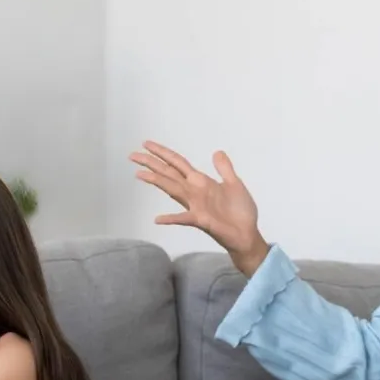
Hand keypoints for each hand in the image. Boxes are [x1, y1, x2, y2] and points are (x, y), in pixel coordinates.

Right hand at [131, 141, 268, 274]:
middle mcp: (193, 192)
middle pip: (168, 173)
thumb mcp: (234, 184)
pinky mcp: (201, 220)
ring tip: (139, 174)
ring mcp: (195, 206)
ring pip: (172, 189)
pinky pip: (183, 218)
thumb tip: (217, 152)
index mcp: (201, 182)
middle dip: (151, 163)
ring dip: (156, 181)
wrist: (247, 234)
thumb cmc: (240, 212)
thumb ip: (224, 168)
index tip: (146, 144)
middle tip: (132, 155)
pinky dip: (171, 219)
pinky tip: (158, 219)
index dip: (163, 153)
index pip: (177, 163)